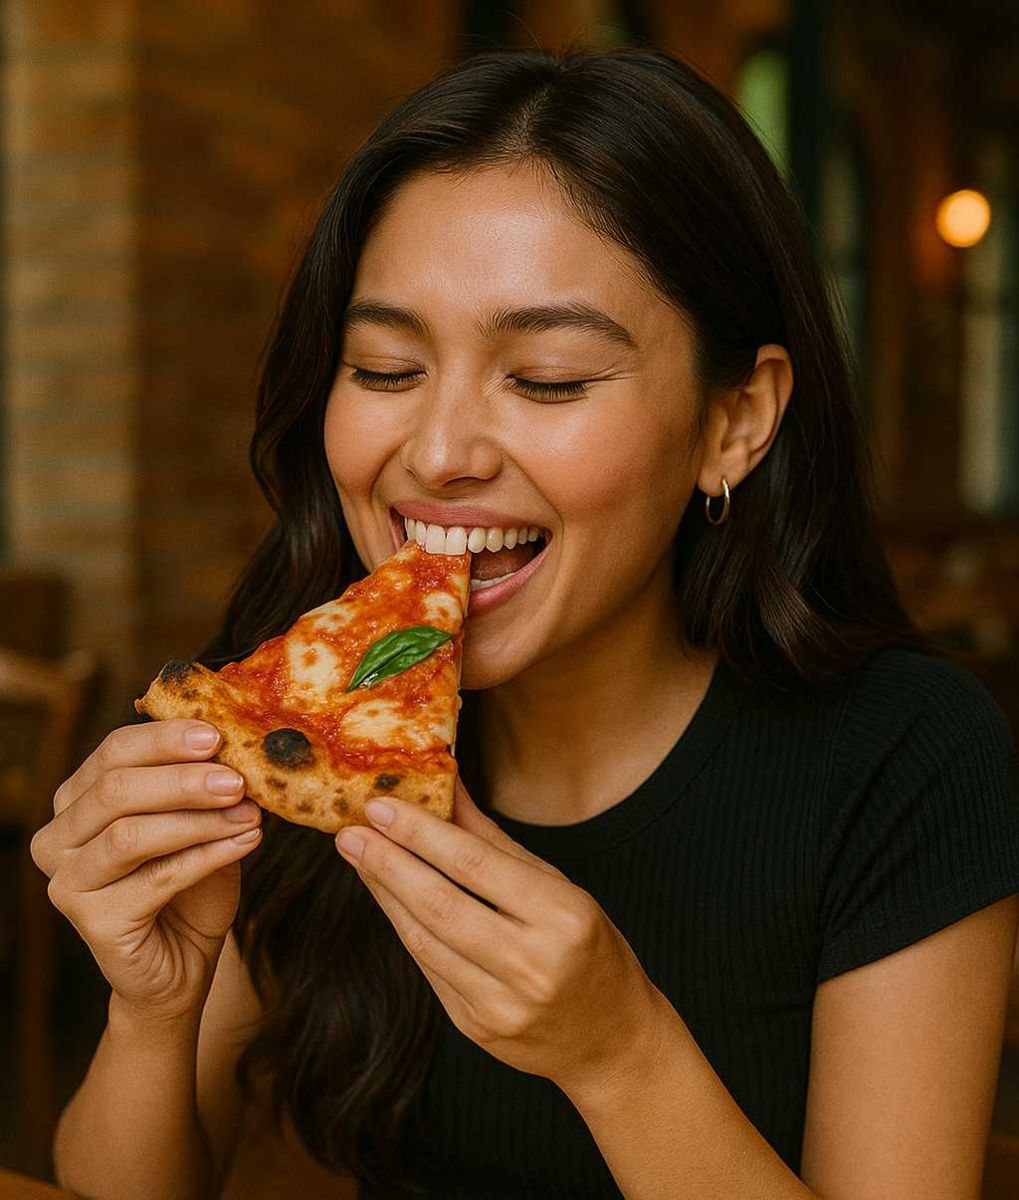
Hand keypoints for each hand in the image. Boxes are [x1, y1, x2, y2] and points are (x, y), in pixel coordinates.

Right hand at [30, 718, 262, 1024]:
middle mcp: (58, 838)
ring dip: (199, 821)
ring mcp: (67, 882)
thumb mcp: (199, 824)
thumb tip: (240, 746)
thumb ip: (205, 787)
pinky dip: (208, 856)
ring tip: (250, 815)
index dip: (164, 739)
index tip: (216, 733)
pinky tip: (246, 842)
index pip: (114, 752)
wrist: (182, 964)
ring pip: (131, 835)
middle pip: (116, 791)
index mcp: (77, 800)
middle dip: (183, 780)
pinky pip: (156, 878)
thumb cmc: (190, 886)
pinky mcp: (91, 922)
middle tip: (237, 779)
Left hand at [334, 778, 661, 1091]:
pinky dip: (404, 927)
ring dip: (384, 893)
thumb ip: (496, 841)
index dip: (422, 833)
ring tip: (358, 855)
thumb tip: (448, 787)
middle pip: (441, 904)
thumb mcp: (560, 886)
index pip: (476, 865)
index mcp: (563, 916)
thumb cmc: (590, 948)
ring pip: (425, 939)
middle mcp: (532, 964)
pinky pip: (429, 968)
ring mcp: (501, 1004)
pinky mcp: (477, 1028)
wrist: (613, 1039)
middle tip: (351, 829)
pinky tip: (385, 896)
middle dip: (388, 862)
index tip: (381, 805)